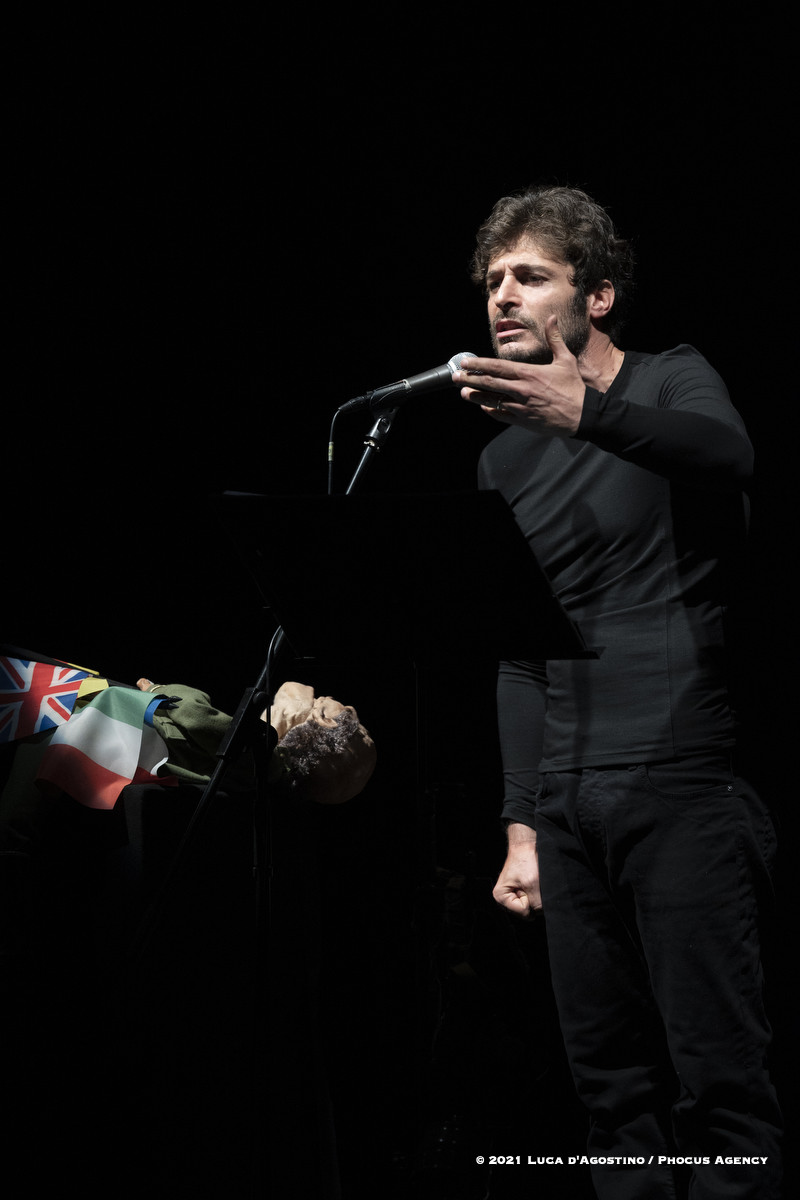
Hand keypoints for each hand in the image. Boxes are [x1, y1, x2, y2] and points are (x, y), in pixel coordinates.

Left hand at [452, 315, 584, 436]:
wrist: (583, 415)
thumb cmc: (574, 387)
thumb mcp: (565, 360)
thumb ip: (554, 339)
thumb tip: (552, 318)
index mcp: (529, 373)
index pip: (498, 367)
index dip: (479, 365)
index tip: (466, 362)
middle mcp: (522, 390)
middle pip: (490, 383)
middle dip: (470, 379)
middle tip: (455, 376)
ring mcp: (521, 407)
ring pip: (493, 400)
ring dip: (476, 396)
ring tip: (463, 392)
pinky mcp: (524, 420)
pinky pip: (502, 415)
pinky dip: (491, 411)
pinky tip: (483, 408)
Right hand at [493, 826, 541, 918]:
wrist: (525, 847)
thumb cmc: (525, 861)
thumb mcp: (532, 883)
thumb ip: (537, 903)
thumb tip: (541, 913)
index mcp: (500, 897)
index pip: (523, 912)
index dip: (530, 900)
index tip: (526, 884)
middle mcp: (504, 900)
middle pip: (526, 912)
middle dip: (532, 900)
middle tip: (529, 884)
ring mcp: (512, 897)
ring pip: (530, 907)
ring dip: (534, 896)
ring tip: (530, 882)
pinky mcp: (518, 894)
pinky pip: (531, 901)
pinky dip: (535, 893)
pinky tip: (531, 883)